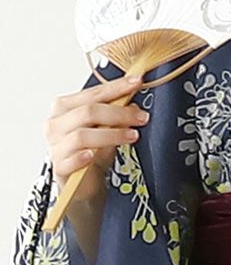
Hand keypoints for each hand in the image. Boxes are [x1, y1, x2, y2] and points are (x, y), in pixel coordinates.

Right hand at [44, 74, 149, 201]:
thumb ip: (117, 116)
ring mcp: (56, 146)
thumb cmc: (93, 151)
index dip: (116, 87)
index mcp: (65, 108)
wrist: (82, 182)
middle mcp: (56, 124)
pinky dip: (82, 157)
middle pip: (88, 112)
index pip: (93, 93)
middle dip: (119, 113)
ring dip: (111, 134)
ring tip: (132, 136)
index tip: (137, 83)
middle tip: (141, 117)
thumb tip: (132, 105)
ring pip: (82, 135)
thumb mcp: (109, 129)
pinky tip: (92, 156)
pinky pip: (70, 160)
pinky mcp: (58, 167)